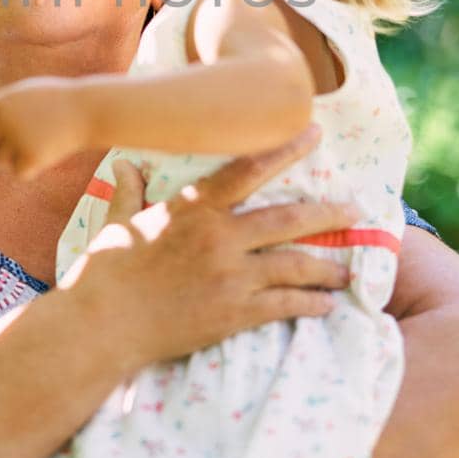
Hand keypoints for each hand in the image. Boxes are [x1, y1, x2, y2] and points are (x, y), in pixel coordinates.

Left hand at [0, 76, 93, 176]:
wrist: (88, 111)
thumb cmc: (59, 101)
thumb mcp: (27, 94)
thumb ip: (2, 107)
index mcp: (2, 101)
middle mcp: (4, 121)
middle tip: (26, 133)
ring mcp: (16, 141)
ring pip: (1, 159)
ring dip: (17, 154)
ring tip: (43, 137)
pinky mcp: (29, 160)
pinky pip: (18, 171)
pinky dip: (30, 167)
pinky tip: (49, 151)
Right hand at [62, 124, 361, 371]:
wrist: (103, 323)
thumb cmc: (105, 271)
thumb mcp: (117, 222)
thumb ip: (129, 192)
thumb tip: (124, 164)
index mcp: (193, 208)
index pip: (248, 169)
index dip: (285, 149)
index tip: (314, 133)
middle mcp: (219, 236)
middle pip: (288, 219)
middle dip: (327, 213)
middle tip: (355, 210)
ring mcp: (230, 275)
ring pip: (295, 264)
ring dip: (326, 267)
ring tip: (346, 271)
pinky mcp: (234, 313)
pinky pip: (284, 304)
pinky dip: (310, 304)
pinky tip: (326, 306)